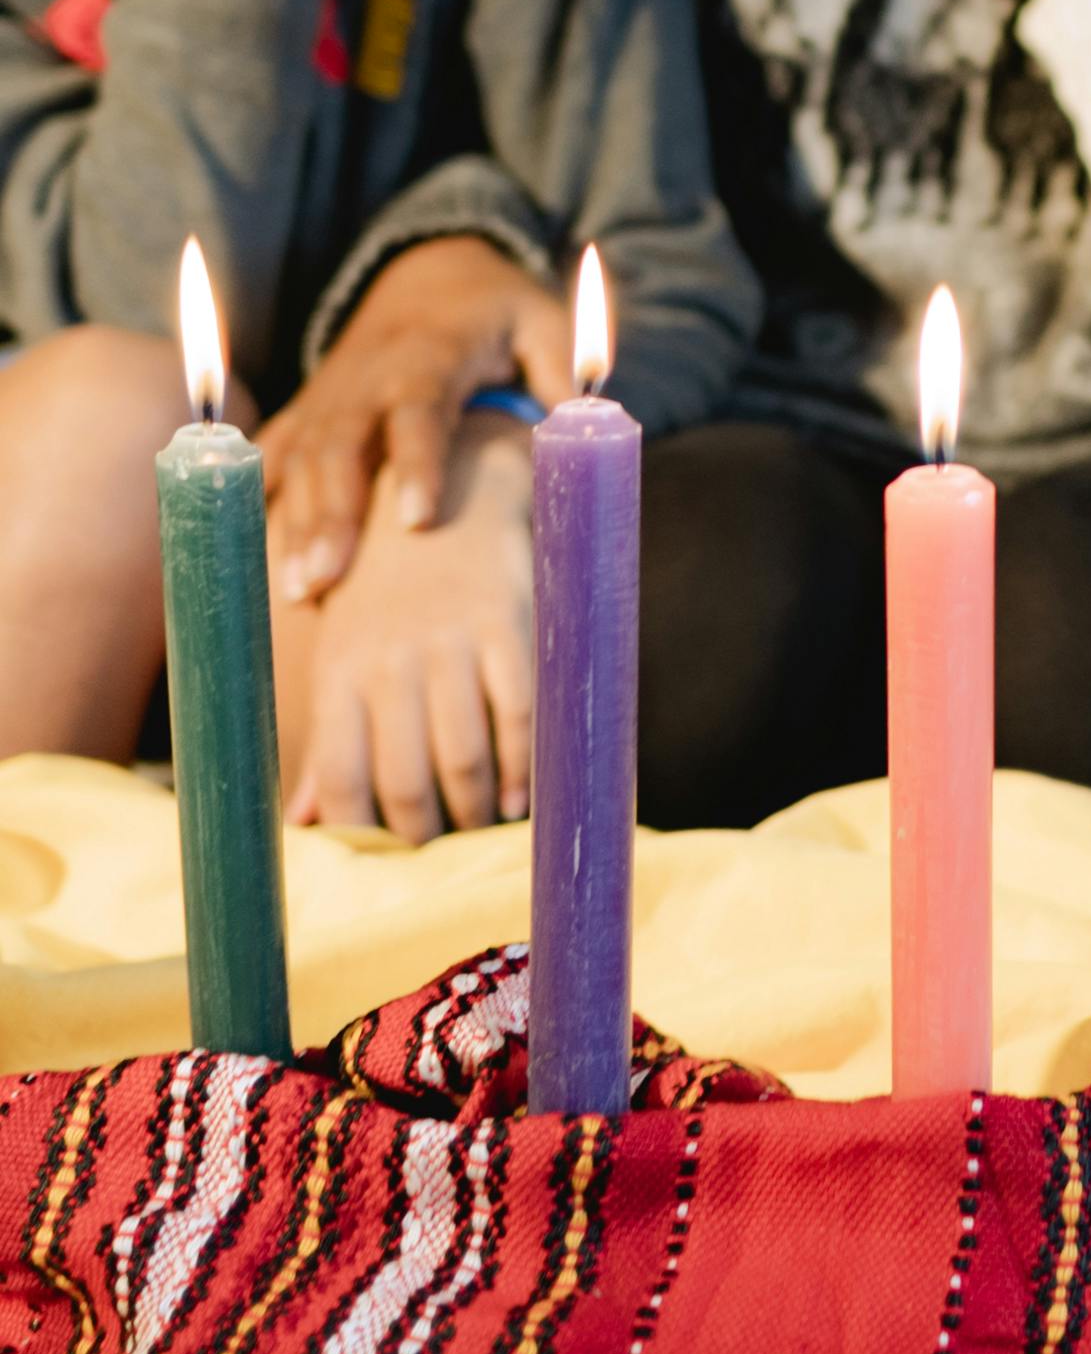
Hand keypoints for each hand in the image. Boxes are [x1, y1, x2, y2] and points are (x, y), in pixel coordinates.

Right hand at [260, 234, 572, 599]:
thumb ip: (559, 370)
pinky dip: (257, 500)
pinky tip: (252, 558)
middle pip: (341, 444)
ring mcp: (329, 394)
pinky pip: (274, 455)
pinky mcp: (308, 410)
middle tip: (326, 580)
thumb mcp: (540, 322)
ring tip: (298, 591)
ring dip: (295, 522)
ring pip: (302, 457)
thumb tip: (583, 426)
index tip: (418, 520)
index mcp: (429, 354)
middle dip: (332, 512)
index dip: (416, 462)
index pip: (418, 408)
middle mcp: (367, 375)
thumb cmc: (495, 312)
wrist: (429, 272)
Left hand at [279, 412, 534, 839]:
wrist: (452, 486)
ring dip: (475, 811)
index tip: (383, 867)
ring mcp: (451, 643)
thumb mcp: (347, 653)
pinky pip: (520, 717)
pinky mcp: (508, 625)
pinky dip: (523, 770)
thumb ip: (332, 739)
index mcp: (340, 671)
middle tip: (441, 859)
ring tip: (481, 830)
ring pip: (463, 758)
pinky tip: (522, 799)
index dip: (362, 835)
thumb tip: (304, 822)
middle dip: (424, 834)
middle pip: (404, 780)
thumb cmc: (389, 589)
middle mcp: (390, 660)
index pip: (340, 778)